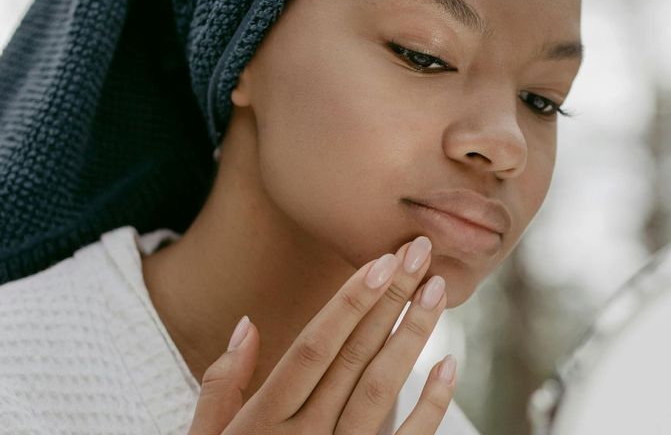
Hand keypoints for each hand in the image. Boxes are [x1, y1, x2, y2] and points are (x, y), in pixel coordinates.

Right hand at [187, 236, 456, 434]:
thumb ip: (220, 386)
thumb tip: (247, 324)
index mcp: (263, 420)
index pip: (315, 349)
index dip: (349, 303)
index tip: (378, 261)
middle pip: (354, 357)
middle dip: (390, 300)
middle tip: (419, 252)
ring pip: (382, 390)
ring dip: (413, 337)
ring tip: (435, 291)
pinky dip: (432, 405)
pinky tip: (450, 365)